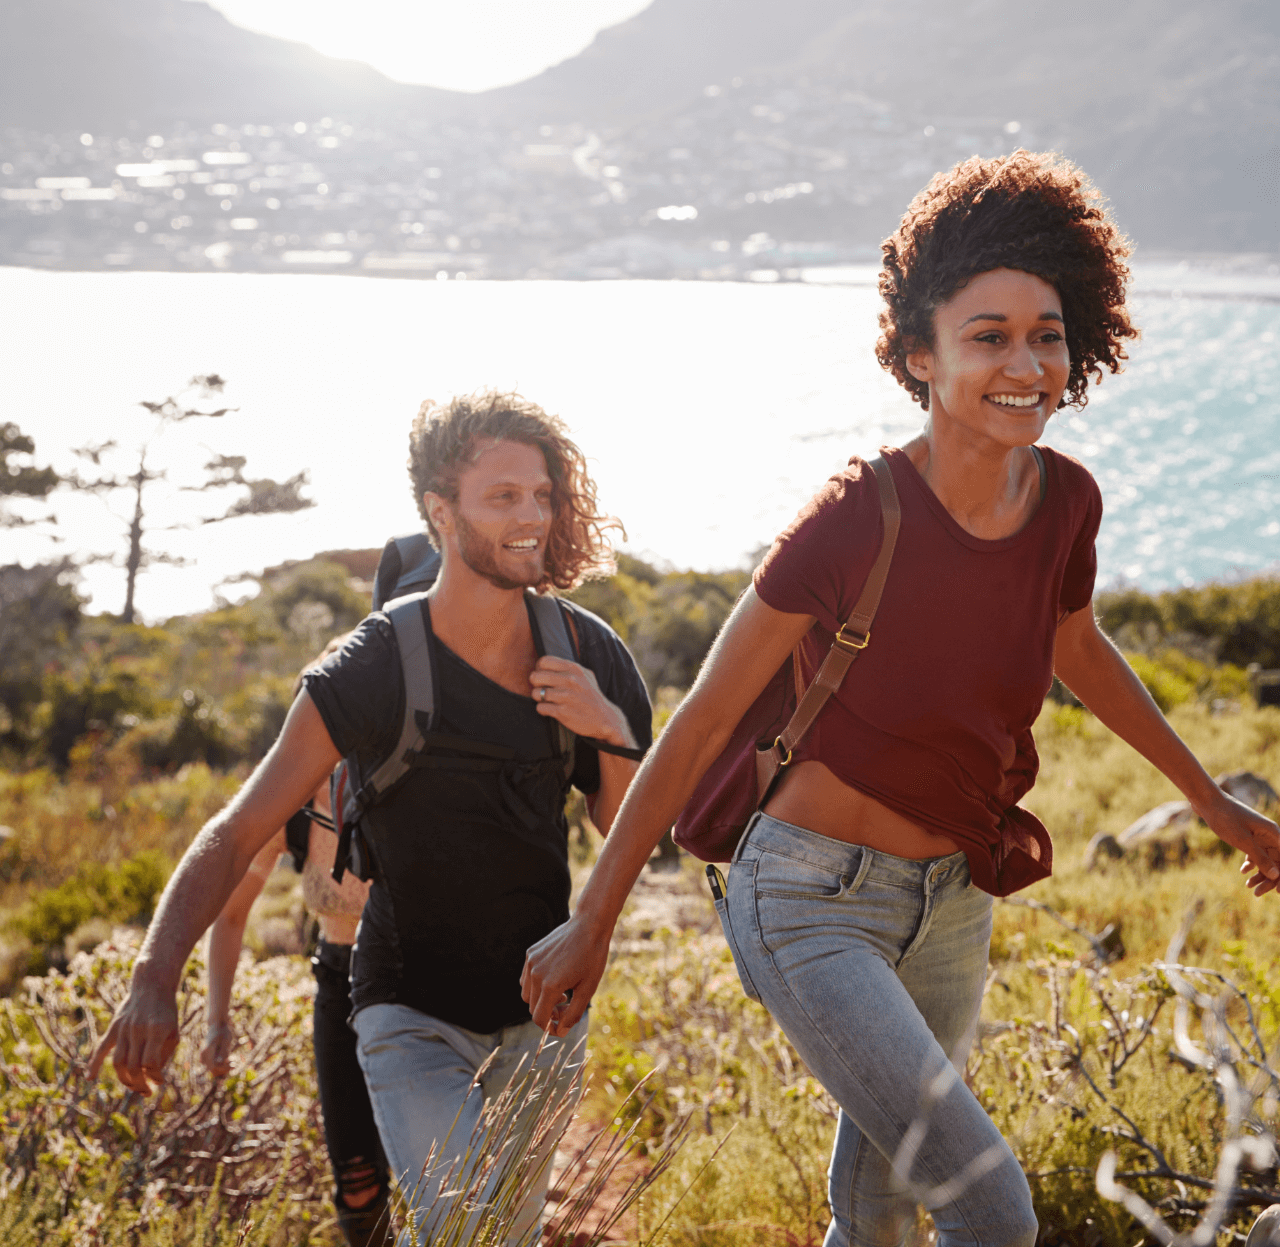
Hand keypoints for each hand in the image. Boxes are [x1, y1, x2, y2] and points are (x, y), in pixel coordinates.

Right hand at [87, 978, 179, 1095]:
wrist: (153, 985)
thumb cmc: (166, 1012)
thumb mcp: (173, 1031)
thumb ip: (164, 1054)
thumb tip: (153, 1077)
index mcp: (157, 1030)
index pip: (151, 1063)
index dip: (155, 1077)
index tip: (159, 1082)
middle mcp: (138, 1030)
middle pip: (133, 1067)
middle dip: (139, 1084)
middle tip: (145, 1092)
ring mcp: (124, 1028)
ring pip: (118, 1062)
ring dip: (124, 1079)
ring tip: (134, 1087)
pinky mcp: (114, 1027)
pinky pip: (100, 1047)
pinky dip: (93, 1063)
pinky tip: (90, 1078)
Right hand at [200, 1020, 234, 1077]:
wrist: (218, 1025)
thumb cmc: (223, 1031)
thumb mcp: (226, 1040)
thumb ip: (223, 1051)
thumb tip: (220, 1062)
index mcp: (206, 1051)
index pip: (213, 1066)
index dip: (223, 1068)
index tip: (233, 1064)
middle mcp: (203, 1056)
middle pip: (212, 1069)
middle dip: (224, 1068)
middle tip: (234, 1064)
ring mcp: (204, 1057)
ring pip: (213, 1068)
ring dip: (223, 1067)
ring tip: (233, 1060)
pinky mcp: (208, 1057)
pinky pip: (213, 1065)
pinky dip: (221, 1064)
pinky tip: (230, 1059)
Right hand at [521, 913, 612, 1034]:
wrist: (588, 925)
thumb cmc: (592, 957)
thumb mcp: (588, 989)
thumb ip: (573, 1014)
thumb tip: (560, 1031)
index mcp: (550, 985)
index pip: (539, 1018)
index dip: (549, 1028)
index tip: (560, 1028)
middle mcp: (535, 974)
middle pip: (532, 1008)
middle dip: (547, 1013)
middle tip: (566, 1007)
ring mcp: (531, 962)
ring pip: (526, 994)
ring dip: (540, 1000)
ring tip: (561, 993)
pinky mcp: (530, 953)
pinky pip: (526, 978)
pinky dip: (536, 985)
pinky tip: (554, 979)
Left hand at [529, 657, 634, 747]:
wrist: (604, 719)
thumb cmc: (592, 696)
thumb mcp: (586, 675)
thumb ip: (568, 668)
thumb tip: (547, 664)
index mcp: (574, 669)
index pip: (544, 661)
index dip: (539, 669)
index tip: (543, 676)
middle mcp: (569, 680)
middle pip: (535, 677)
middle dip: (536, 684)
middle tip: (542, 689)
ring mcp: (565, 696)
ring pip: (535, 693)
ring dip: (539, 698)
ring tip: (547, 700)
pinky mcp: (562, 712)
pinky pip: (540, 708)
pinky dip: (543, 709)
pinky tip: (551, 709)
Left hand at [1196, 791, 1279, 895]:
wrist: (1207, 801)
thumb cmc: (1225, 818)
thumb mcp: (1243, 841)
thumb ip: (1260, 858)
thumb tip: (1276, 876)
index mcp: (1274, 834)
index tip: (1278, 893)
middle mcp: (1270, 834)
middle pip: (1276, 861)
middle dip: (1269, 879)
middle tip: (1257, 893)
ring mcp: (1259, 834)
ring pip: (1265, 858)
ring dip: (1260, 873)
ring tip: (1249, 886)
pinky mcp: (1248, 834)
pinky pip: (1255, 852)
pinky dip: (1251, 863)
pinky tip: (1243, 871)